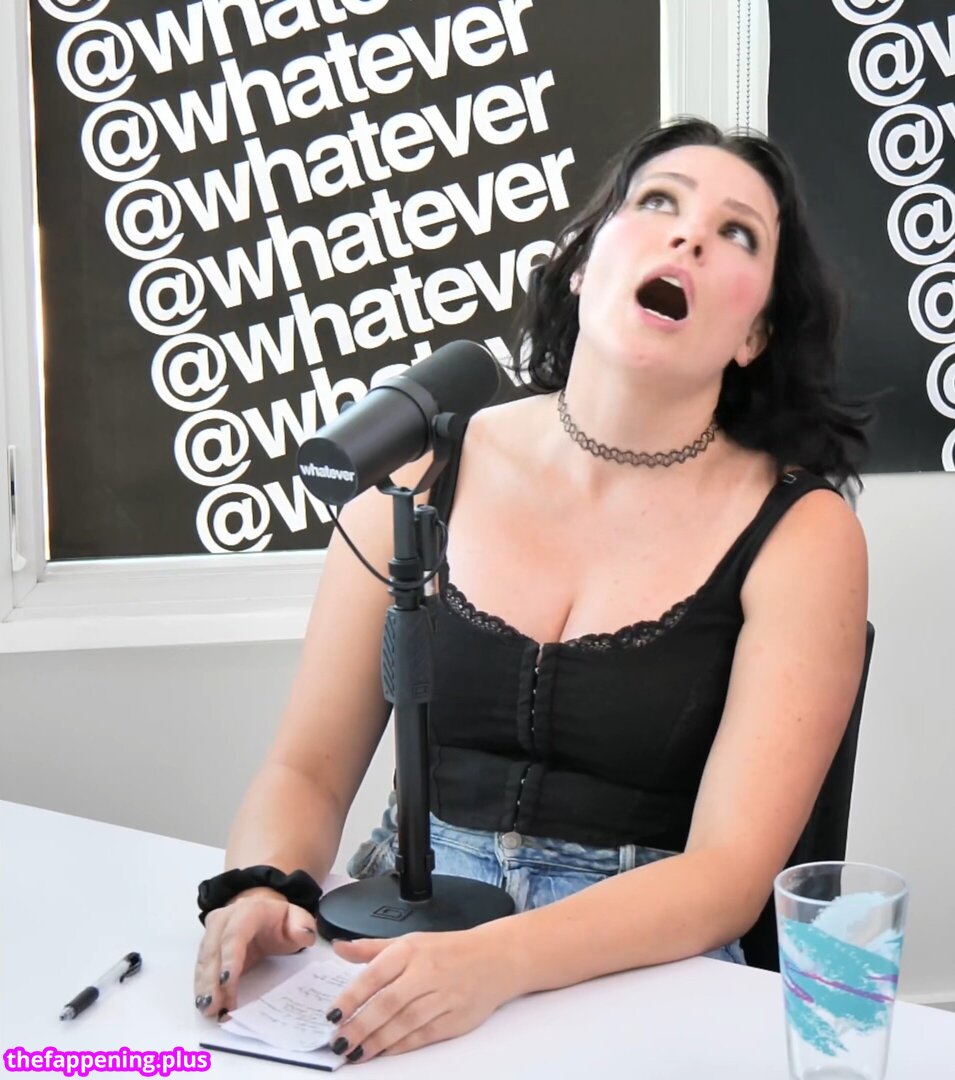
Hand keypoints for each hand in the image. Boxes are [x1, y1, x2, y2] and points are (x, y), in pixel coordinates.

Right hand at [193, 887, 316, 1018]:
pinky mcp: (206, 946)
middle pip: (214, 949)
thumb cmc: (280, 921)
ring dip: (204, 986)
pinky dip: (201, 987)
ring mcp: (212, 931)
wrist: (263, 913)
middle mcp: (225, 918)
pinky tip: (204, 1004)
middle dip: (212, 980)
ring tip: (208, 1010)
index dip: (230, 958)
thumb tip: (303, 935)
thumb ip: (302, 926)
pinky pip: (201, 967)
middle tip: (213, 1006)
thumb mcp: (297, 920)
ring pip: (204, 960)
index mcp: (249, 910)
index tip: (227, 983)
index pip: (235, 934)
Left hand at [325, 928, 517, 1061]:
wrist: (495, 958)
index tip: (332, 1015)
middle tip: (339, 1042)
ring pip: (405, 1022)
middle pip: (388, 1003)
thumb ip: (372, 949)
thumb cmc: (447, 950)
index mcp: (411, 950)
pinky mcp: (456, 1018)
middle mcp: (427, 972)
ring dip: (377, 1041)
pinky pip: (424, 1035)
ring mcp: (444, 996)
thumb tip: (339, 948)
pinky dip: (401, 1046)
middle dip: (360, 1026)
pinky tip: (383, 1052)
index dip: (351, 997)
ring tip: (355, 1052)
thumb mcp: (410, 941)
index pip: (375, 974)